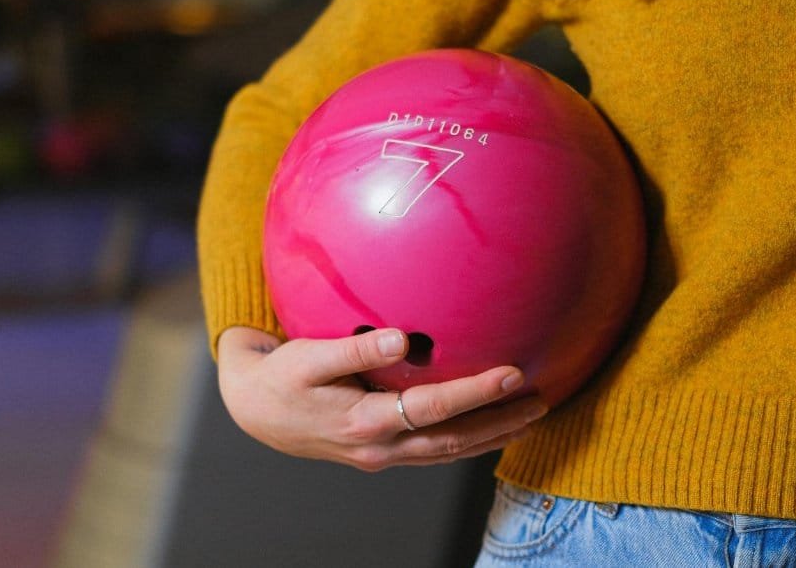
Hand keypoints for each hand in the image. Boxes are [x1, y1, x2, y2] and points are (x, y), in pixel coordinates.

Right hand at [216, 325, 548, 471]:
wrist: (254, 410)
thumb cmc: (281, 377)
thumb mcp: (308, 358)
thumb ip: (355, 350)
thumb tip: (398, 339)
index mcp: (364, 422)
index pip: (433, 409)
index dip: (476, 393)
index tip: (511, 373)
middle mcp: (378, 448)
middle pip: (452, 441)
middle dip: (499, 423)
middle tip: (541, 402)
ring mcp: (380, 456)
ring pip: (447, 452)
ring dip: (490, 437)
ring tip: (529, 418)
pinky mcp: (380, 453)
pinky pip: (433, 451)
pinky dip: (465, 443)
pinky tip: (488, 429)